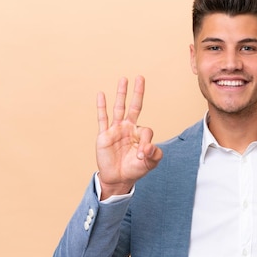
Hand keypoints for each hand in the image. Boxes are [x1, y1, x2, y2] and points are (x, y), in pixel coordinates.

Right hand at [96, 76, 162, 198]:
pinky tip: (101, 95)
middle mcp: (129, 128)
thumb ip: (155, 154)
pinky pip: (103, 118)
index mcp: (140, 134)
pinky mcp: (104, 135)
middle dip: (138, 93)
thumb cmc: (135, 169)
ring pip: (119, 108)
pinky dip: (102, 107)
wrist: (119, 178)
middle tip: (140, 77)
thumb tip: (148, 148)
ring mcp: (116, 130)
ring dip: (121, 94)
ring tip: (124, 79)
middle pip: (134, 107)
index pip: (146, 131)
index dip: (146, 143)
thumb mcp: (150, 163)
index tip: (143, 156)